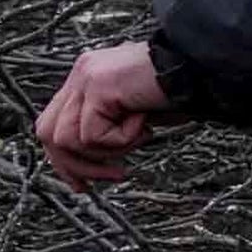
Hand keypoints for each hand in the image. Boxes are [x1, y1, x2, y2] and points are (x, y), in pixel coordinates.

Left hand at [36, 42, 169, 188]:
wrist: (203, 67)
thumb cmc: (181, 90)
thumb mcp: (135, 113)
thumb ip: (108, 125)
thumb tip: (92, 161)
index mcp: (88, 75)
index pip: (53, 123)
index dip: (64, 159)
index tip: (83, 183)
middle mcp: (82, 72)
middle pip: (48, 132)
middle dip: (74, 165)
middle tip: (112, 175)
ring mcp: (87, 77)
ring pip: (67, 139)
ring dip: (107, 151)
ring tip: (140, 136)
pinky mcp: (98, 86)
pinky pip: (93, 135)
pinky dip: (122, 140)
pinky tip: (144, 123)